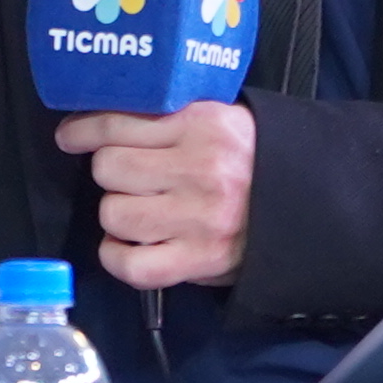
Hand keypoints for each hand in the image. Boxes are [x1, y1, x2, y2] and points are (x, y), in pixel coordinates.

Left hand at [58, 100, 254, 288]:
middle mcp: (199, 168)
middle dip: (112, 173)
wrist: (312, 203)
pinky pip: (131, 264)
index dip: (84, 131)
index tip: (70, 137)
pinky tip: (128, 247)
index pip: (117, 124)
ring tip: (140, 210)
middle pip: (109, 169)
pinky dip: (119, 257)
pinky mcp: (199, 259)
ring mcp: (198, 217)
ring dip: (118, 214)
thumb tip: (99, 123)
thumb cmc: (256, 160)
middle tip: (132, 179)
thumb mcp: (221, 120)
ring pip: (114, 214)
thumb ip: (170, 118)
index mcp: (203, 124)